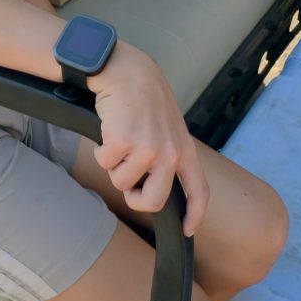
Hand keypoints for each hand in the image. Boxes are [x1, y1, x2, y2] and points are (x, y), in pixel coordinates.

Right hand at [90, 42, 209, 236]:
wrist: (127, 71)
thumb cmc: (145, 98)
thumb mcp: (169, 126)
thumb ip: (169, 153)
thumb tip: (156, 185)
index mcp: (185, 149)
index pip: (199, 190)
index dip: (195, 214)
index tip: (188, 229)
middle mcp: (169, 152)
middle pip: (154, 201)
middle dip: (136, 200)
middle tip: (129, 188)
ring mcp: (147, 148)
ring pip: (122, 182)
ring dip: (114, 166)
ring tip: (119, 141)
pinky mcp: (123, 142)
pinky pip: (105, 164)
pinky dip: (101, 151)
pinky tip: (109, 131)